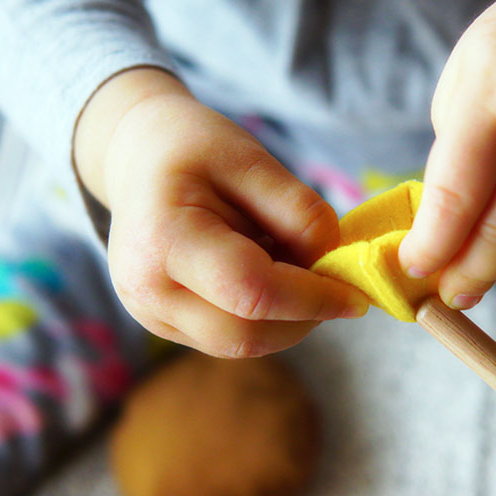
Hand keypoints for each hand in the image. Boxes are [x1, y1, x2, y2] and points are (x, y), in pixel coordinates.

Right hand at [76, 70, 366, 356]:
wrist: (138, 156)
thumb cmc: (195, 149)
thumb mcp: (251, 159)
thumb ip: (298, 211)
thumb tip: (335, 264)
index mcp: (164, 240)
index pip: (253, 292)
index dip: (314, 299)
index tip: (357, 295)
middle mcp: (146, 291)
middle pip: (246, 336)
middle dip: (304, 318)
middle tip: (333, 283)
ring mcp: (149, 315)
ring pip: (240, 346)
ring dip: (287, 321)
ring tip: (293, 269)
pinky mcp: (162, 325)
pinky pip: (228, 339)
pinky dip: (264, 319)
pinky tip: (267, 277)